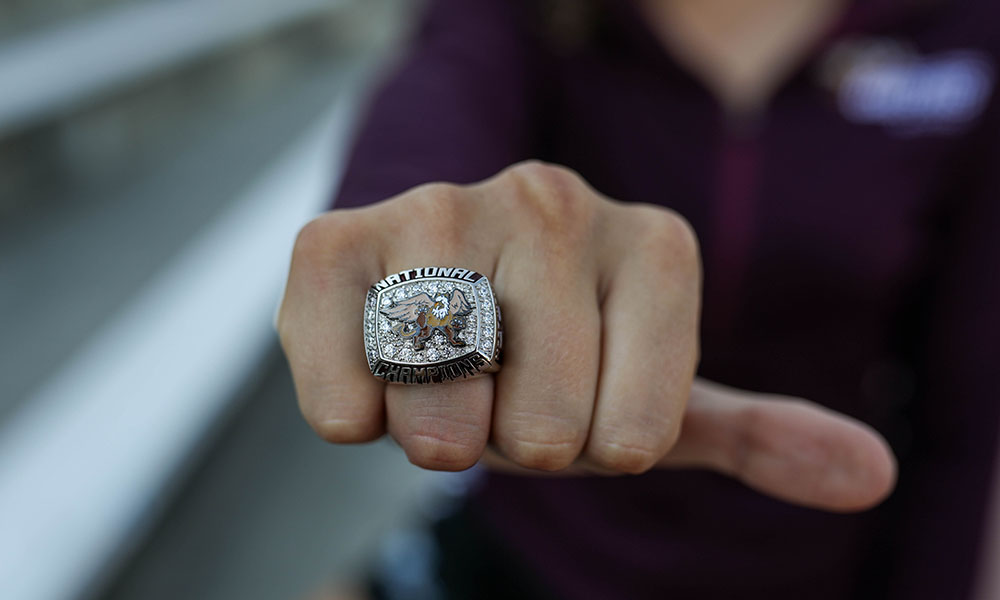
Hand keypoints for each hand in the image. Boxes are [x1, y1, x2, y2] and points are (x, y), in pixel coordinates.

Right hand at [278, 161, 895, 511]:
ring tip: (444, 375)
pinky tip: (376, 369)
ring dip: (437, 434)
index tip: (584, 396)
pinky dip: (354, 419)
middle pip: (540, 432)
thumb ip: (759, 433)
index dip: (597, 446)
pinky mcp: (332, 240)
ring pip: (441, 419)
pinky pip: (341, 400)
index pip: (632, 436)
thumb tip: (869, 474)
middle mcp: (548, 200)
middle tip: (504, 385)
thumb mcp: (661, 397)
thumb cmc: (561, 353)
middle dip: (513, 441)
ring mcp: (437, 209)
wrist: (443, 285)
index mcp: (653, 241)